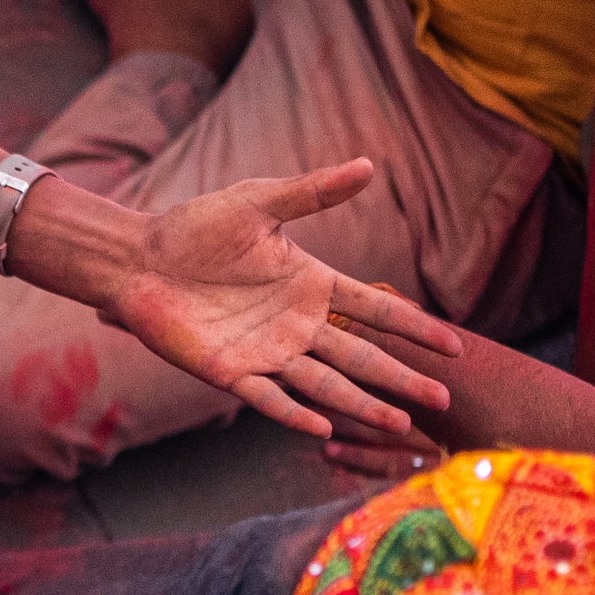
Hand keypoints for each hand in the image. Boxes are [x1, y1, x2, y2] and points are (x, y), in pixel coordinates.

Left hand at [106, 164, 462, 439]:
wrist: (139, 258)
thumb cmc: (196, 228)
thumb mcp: (259, 202)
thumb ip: (313, 191)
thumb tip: (369, 165)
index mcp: (312, 284)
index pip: (376, 310)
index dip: (415, 327)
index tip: (456, 346)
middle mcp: (297, 324)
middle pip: (362, 356)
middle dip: (403, 378)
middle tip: (446, 401)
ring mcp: (266, 352)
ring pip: (327, 384)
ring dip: (363, 405)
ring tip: (403, 424)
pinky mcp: (230, 372)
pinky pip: (270, 398)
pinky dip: (296, 413)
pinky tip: (325, 429)